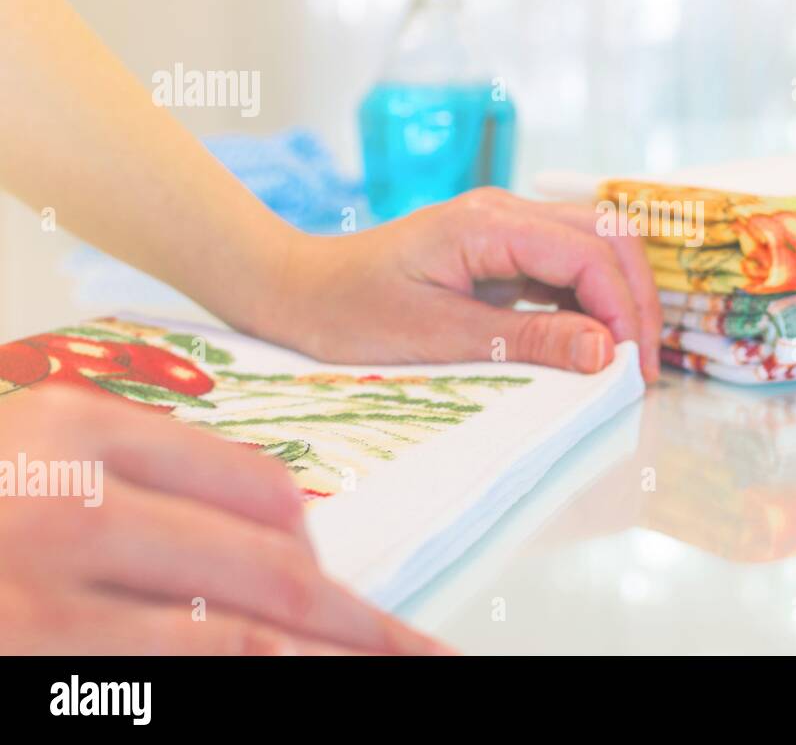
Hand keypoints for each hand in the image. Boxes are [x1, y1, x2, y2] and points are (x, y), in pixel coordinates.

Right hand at [0, 387, 450, 654]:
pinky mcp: (33, 675)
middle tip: (429, 656)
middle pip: (270, 575)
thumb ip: (155, 468)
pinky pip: (166, 686)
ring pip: (235, 647)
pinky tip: (285, 680)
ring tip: (397, 676)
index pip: (260, 490)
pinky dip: (243, 684)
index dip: (318, 543)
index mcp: (80, 437)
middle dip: (365, 624)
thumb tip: (292, 527)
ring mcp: (44, 610)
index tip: (345, 585)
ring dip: (323, 666)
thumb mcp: (41, 443)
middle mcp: (69, 516)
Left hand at [266, 187, 661, 382]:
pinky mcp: (504, 252)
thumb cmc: (350, 312)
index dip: (622, 309)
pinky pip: (567, 269)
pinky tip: (587, 347)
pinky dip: (589, 305)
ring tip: (619, 363)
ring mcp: (508, 228)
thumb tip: (604, 353)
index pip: (589, 252)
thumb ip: (528, 342)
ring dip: (618, 300)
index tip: (627, 369)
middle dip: (635, 300)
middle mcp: (507, 212)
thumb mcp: (438, 337)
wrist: (299, 291)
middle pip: (609, 236)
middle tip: (637, 368)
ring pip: (596, 248)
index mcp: (489, 223)